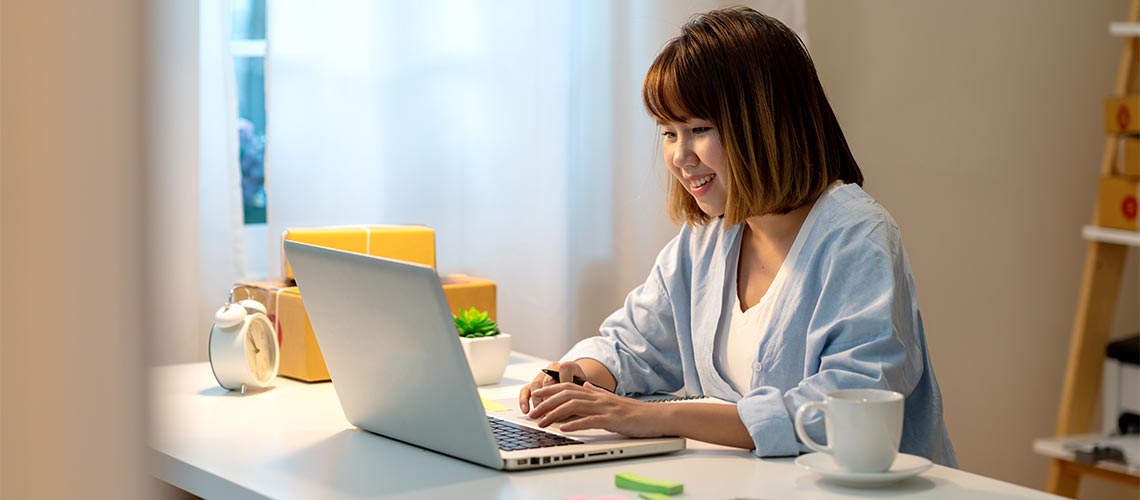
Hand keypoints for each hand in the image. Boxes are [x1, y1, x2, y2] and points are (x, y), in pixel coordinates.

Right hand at [519, 361, 587, 412]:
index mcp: (569, 366)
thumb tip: (574, 408)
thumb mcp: (585, 391)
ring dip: (538, 402)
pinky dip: (524, 400)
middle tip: (551, 412)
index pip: (565, 369)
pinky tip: (526, 410)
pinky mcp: (533, 385)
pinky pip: (525, 390)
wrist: (576, 386)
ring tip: (541, 415)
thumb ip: (581, 394)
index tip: (567, 397)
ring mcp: (542, 376)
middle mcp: (553, 368)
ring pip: (536, 385)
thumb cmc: (581, 391)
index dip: (566, 382)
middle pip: (548, 380)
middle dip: (549, 398)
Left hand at [527, 382, 667, 437]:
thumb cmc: (635, 412)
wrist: (656, 417)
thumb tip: (585, 384)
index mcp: (597, 393)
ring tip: (542, 422)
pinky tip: (564, 428)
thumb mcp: (612, 399)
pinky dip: (575, 423)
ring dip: (555, 414)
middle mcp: (598, 397)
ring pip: (574, 406)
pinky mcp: (612, 419)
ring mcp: (605, 407)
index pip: (568, 386)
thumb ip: (597, 392)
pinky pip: (590, 420)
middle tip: (532, 412)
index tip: (535, 394)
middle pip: (566, 395)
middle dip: (546, 403)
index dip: (550, 389)